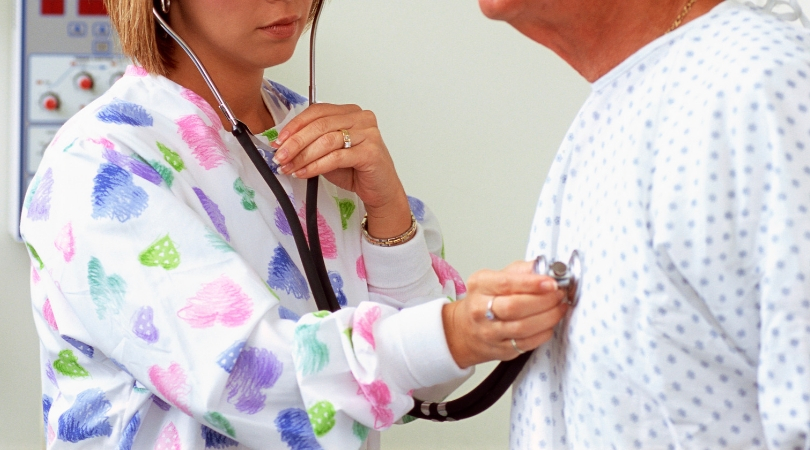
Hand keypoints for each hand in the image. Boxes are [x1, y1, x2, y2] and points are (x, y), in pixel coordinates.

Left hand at [273, 103, 410, 236]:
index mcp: (349, 112)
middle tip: (280, 156)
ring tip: (290, 167)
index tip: (279, 141)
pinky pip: (336, 157)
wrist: (381, 190)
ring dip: (303, 156)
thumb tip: (284, 145)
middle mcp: (361, 118)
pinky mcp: (371, 152)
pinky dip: (316, 166)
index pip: (317, 111)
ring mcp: (368, 134)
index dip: (295, 125)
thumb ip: (312, 144)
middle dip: (295, 142)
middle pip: (320, 125)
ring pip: (326, 141)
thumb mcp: (329, 152)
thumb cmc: (356, 170)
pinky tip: (304, 172)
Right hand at [442, 260, 567, 368]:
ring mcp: (489, 332)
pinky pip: (527, 343)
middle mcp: (480, 310)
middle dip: (544, 300)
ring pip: (523, 328)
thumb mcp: (496, 277)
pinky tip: (550, 323)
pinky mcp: (501, 350)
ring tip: (559, 307)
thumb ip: (522, 270)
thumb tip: (548, 269)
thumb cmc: (485, 299)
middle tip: (559, 294)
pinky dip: (544, 332)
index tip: (552, 282)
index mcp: (480, 285)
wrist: (466, 329)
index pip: (506, 283)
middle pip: (515, 307)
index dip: (532, 283)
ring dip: (548, 317)